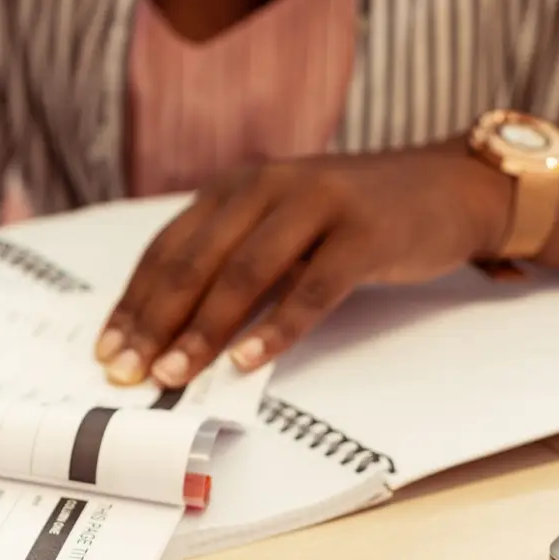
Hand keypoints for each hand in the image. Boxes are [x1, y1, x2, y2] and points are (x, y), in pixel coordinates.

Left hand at [98, 147, 512, 386]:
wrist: (451, 185)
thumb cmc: (353, 218)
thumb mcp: (279, 227)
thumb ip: (231, 265)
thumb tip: (169, 334)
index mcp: (235, 187)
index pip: (166, 249)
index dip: (133, 303)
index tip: (106, 351)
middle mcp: (266, 185)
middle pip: (195, 262)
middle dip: (154, 323)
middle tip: (127, 373)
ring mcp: (317, 203)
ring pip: (244, 274)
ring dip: (203, 330)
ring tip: (173, 374)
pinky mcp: (365, 231)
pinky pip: (312, 287)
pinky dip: (277, 328)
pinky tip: (247, 361)